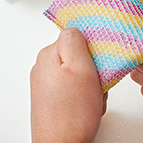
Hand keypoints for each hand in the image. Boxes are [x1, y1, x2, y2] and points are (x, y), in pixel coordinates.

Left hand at [30, 28, 107, 142]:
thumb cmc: (71, 114)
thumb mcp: (80, 68)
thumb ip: (75, 41)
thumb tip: (74, 28)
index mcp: (48, 54)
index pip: (76, 37)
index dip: (92, 49)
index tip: (98, 61)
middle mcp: (44, 67)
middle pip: (78, 55)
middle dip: (93, 69)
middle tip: (95, 84)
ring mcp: (46, 84)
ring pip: (78, 73)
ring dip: (91, 85)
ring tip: (91, 99)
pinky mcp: (51, 98)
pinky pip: (74, 88)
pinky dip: (85, 96)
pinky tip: (87, 107)